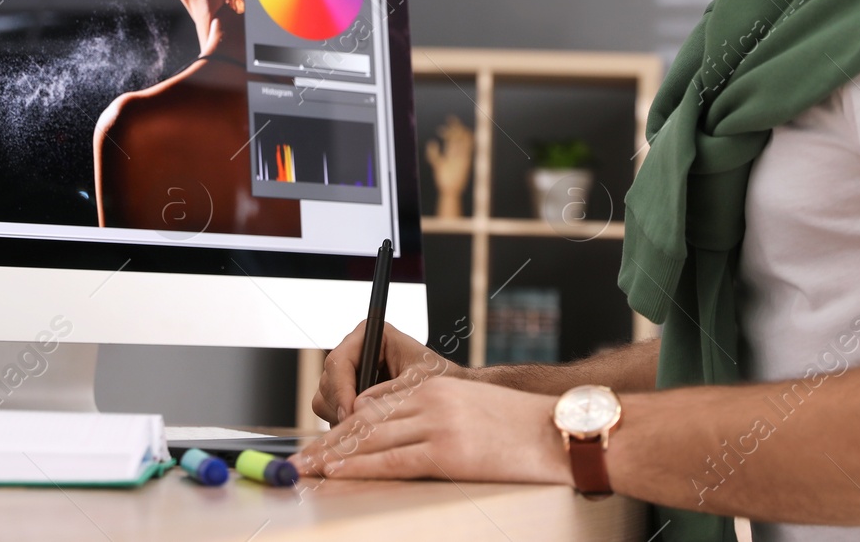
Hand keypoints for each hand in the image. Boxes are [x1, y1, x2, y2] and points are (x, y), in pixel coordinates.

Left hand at [292, 374, 567, 485]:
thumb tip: (394, 428)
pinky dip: (360, 467)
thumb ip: (431, 412)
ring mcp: (437, 425)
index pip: (375, 405)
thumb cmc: (519, 425)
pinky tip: (338, 472)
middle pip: (365, 422)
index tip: (324, 441)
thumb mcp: (469, 407)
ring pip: (371, 440)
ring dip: (335, 455)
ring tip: (309, 467)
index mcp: (434, 388)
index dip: (344, 426)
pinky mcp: (446, 452)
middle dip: (330, 441)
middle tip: (302, 456)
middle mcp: (430, 401)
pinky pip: (392, 461)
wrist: (557, 431)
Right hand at [313, 321, 466, 424]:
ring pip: (325, 398)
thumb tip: (360, 405)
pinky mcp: (347, 394)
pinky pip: (331, 411)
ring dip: (341, 417)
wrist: (446, 392)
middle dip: (340, 406)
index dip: (340, 389)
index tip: (351, 413)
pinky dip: (344, 424)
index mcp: (370, 335)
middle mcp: (355, 351)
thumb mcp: (420, 381)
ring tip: (368, 428)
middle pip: (327, 381)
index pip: (339, 361)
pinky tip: (366, 429)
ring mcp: (349, 374)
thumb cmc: (438, 377)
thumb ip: (391, 390)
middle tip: (358, 428)